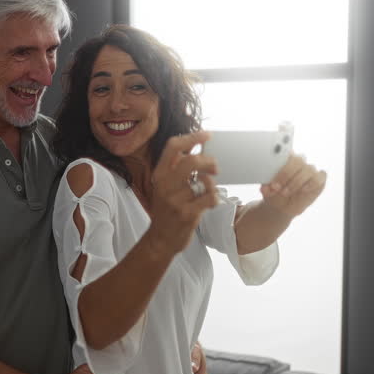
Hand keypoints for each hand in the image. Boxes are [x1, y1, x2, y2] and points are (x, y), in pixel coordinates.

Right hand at [147, 132, 219, 255]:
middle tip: (215, 168)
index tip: (207, 135)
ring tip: (210, 189)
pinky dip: (215, 197)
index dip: (192, 138)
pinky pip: (210, 197)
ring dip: (213, 184)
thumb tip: (195, 149)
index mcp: (159, 175)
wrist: (160, 239)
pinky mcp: (187, 214)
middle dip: (208, 161)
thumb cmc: (166, 210)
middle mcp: (165, 185)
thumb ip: (175, 169)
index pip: (173, 146)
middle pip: (191, 161)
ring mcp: (175, 200)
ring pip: (204, 181)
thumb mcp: (164, 186)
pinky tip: (210, 202)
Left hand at [260, 154, 325, 217]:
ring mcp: (310, 169)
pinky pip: (319, 177)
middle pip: (298, 160)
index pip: (286, 151)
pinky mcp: (319, 179)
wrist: (282, 206)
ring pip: (308, 169)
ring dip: (296, 182)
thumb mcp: (266, 189)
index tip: (272, 172)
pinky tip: (302, 190)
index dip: (280, 160)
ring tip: (285, 192)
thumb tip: (265, 188)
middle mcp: (299, 161)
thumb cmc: (275, 192)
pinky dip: (311, 184)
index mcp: (286, 157)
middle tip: (276, 186)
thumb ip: (266, 186)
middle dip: (286, 174)